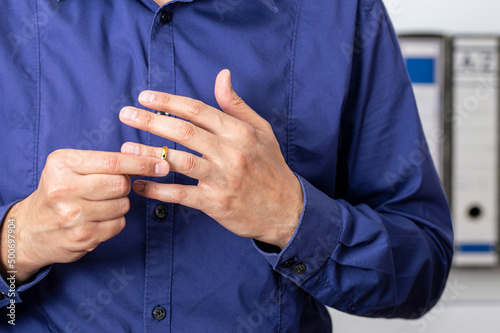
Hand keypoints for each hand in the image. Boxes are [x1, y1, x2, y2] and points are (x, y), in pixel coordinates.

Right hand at [0, 150, 167, 281]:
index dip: (142, 163)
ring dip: (119, 204)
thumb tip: (150, 159)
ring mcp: (74, 215)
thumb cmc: (58, 192)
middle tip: (112, 188)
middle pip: (121, 184)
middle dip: (125, 186)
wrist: (29, 230)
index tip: (162, 164)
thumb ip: (104, 162)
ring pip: (123, 205)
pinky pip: (119, 224)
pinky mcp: (82, 236)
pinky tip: (96, 219)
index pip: (113, 161)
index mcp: (63, 164)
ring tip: (98, 205)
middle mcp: (65, 188)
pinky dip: (114, 221)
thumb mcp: (70, 167)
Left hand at [119, 69, 302, 248]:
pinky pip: (182, 194)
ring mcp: (223, 179)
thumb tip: (222, 75)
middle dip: (151, 121)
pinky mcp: (216, 203)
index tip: (146, 96)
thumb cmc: (271, 167)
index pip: (198, 110)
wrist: (287, 209)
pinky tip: (140, 185)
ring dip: (149, 154)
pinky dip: (158, 190)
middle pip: (184, 132)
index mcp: (239, 132)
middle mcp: (230, 153)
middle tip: (126, 114)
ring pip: (180, 161)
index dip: (169, 102)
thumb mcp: (261, 131)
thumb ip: (237, 105)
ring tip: (126, 149)